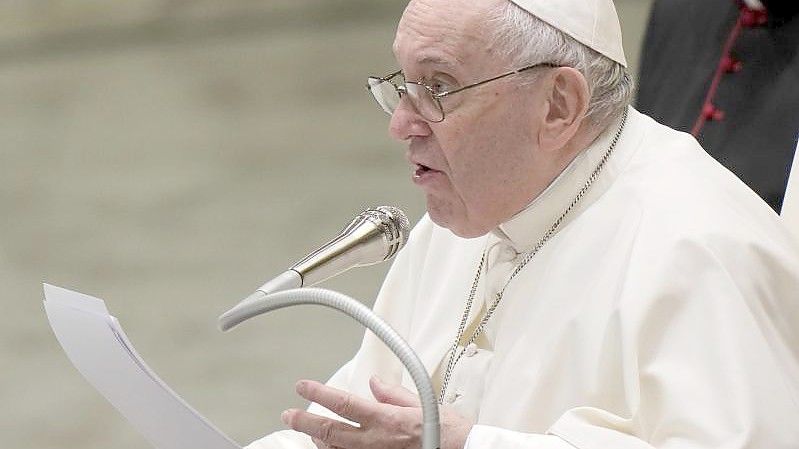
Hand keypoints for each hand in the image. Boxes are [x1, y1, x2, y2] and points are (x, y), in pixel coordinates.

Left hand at [281, 376, 473, 448]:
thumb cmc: (449, 432)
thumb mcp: (423, 403)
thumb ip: (393, 394)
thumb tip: (374, 383)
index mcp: (386, 419)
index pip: (343, 403)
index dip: (319, 394)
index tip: (302, 386)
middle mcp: (376, 442)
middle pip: (329, 432)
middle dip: (304, 423)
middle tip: (288, 415)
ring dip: (318, 441)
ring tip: (308, 432)